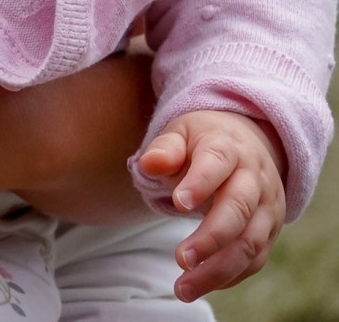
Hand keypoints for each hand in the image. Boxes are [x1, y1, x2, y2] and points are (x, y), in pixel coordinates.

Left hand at [137, 110, 286, 301]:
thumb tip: (150, 163)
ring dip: (218, 269)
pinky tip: (202, 283)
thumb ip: (166, 149)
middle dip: (211, 238)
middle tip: (180, 260)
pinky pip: (255, 259)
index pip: (217, 162)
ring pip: (250, 242)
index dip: (200, 183)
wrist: (247, 144)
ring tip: (184, 287)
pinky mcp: (270, 231)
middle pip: (239, 208)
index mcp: (228, 146)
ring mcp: (267, 206)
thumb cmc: (203, 141)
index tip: (178, 203)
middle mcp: (253, 177)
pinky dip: (230, 276)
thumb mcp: (181, 133)